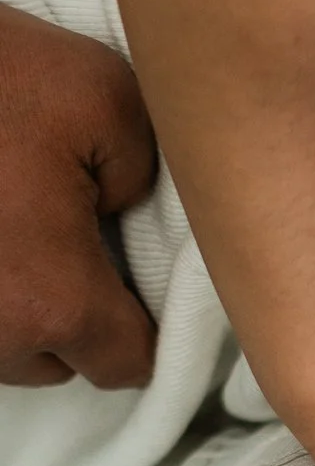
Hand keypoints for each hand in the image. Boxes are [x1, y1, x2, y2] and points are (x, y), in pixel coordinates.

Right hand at [0, 4, 159, 386]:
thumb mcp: (113, 101)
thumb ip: (149, 180)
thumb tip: (123, 214)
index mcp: (52, 300)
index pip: (126, 364)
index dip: (144, 325)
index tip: (136, 281)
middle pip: (53, 363)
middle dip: (66, 315)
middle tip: (60, 235)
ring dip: (9, 304)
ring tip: (8, 226)